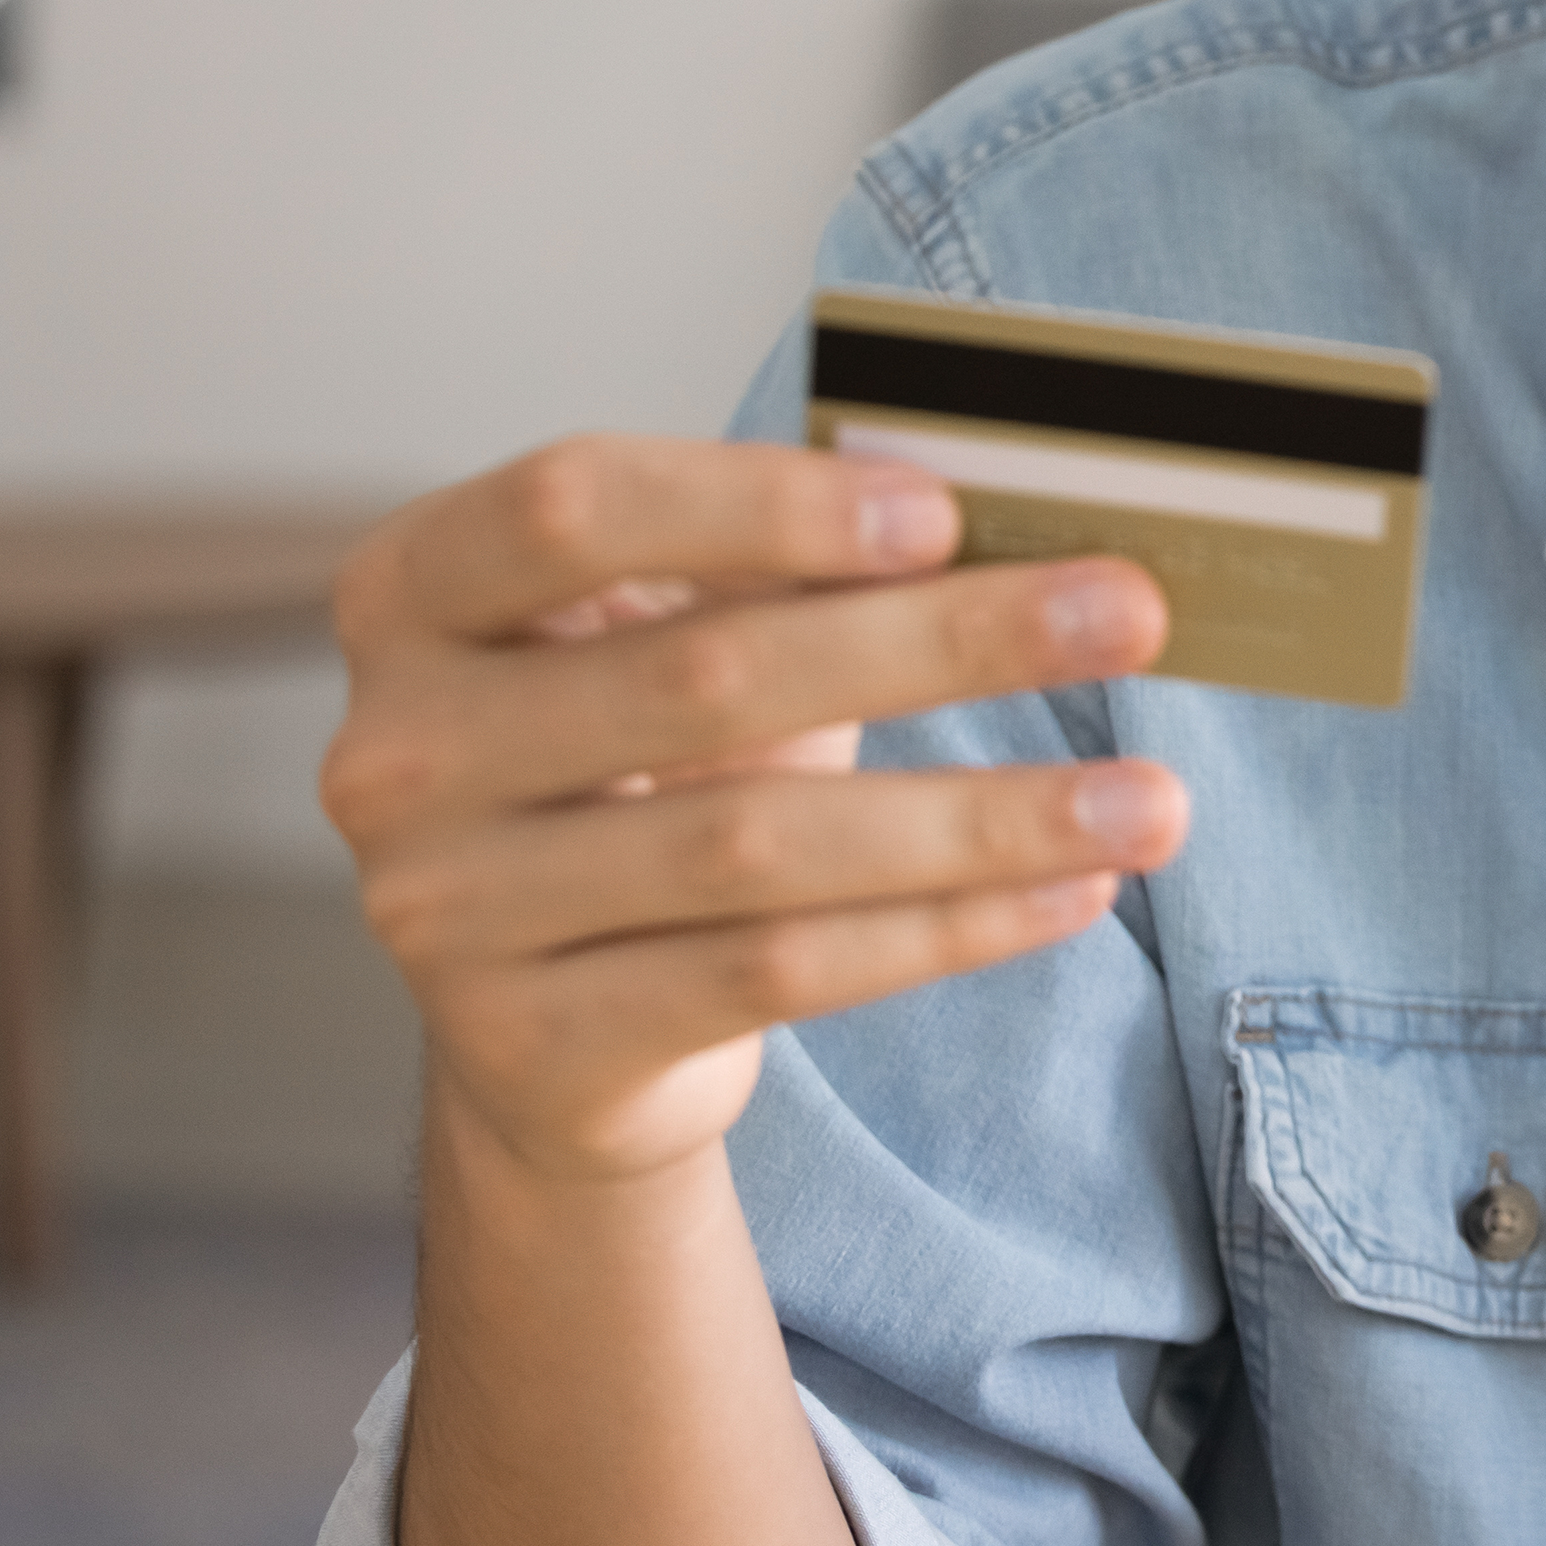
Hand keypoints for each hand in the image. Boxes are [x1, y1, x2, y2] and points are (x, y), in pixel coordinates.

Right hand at [321, 434, 1188, 1187]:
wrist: (553, 1027)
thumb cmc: (644, 776)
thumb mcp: (680, 647)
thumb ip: (791, 577)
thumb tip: (1025, 527)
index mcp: (413, 594)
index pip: (573, 505)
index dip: (763, 502)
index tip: (946, 509)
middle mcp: (393, 751)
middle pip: (702, 676)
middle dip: (944, 640)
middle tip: (1128, 613)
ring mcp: (444, 908)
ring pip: (757, 847)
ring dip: (985, 815)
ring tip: (1151, 798)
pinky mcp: (532, 1043)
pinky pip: (775, 973)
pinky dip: (945, 928)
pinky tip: (1070, 891)